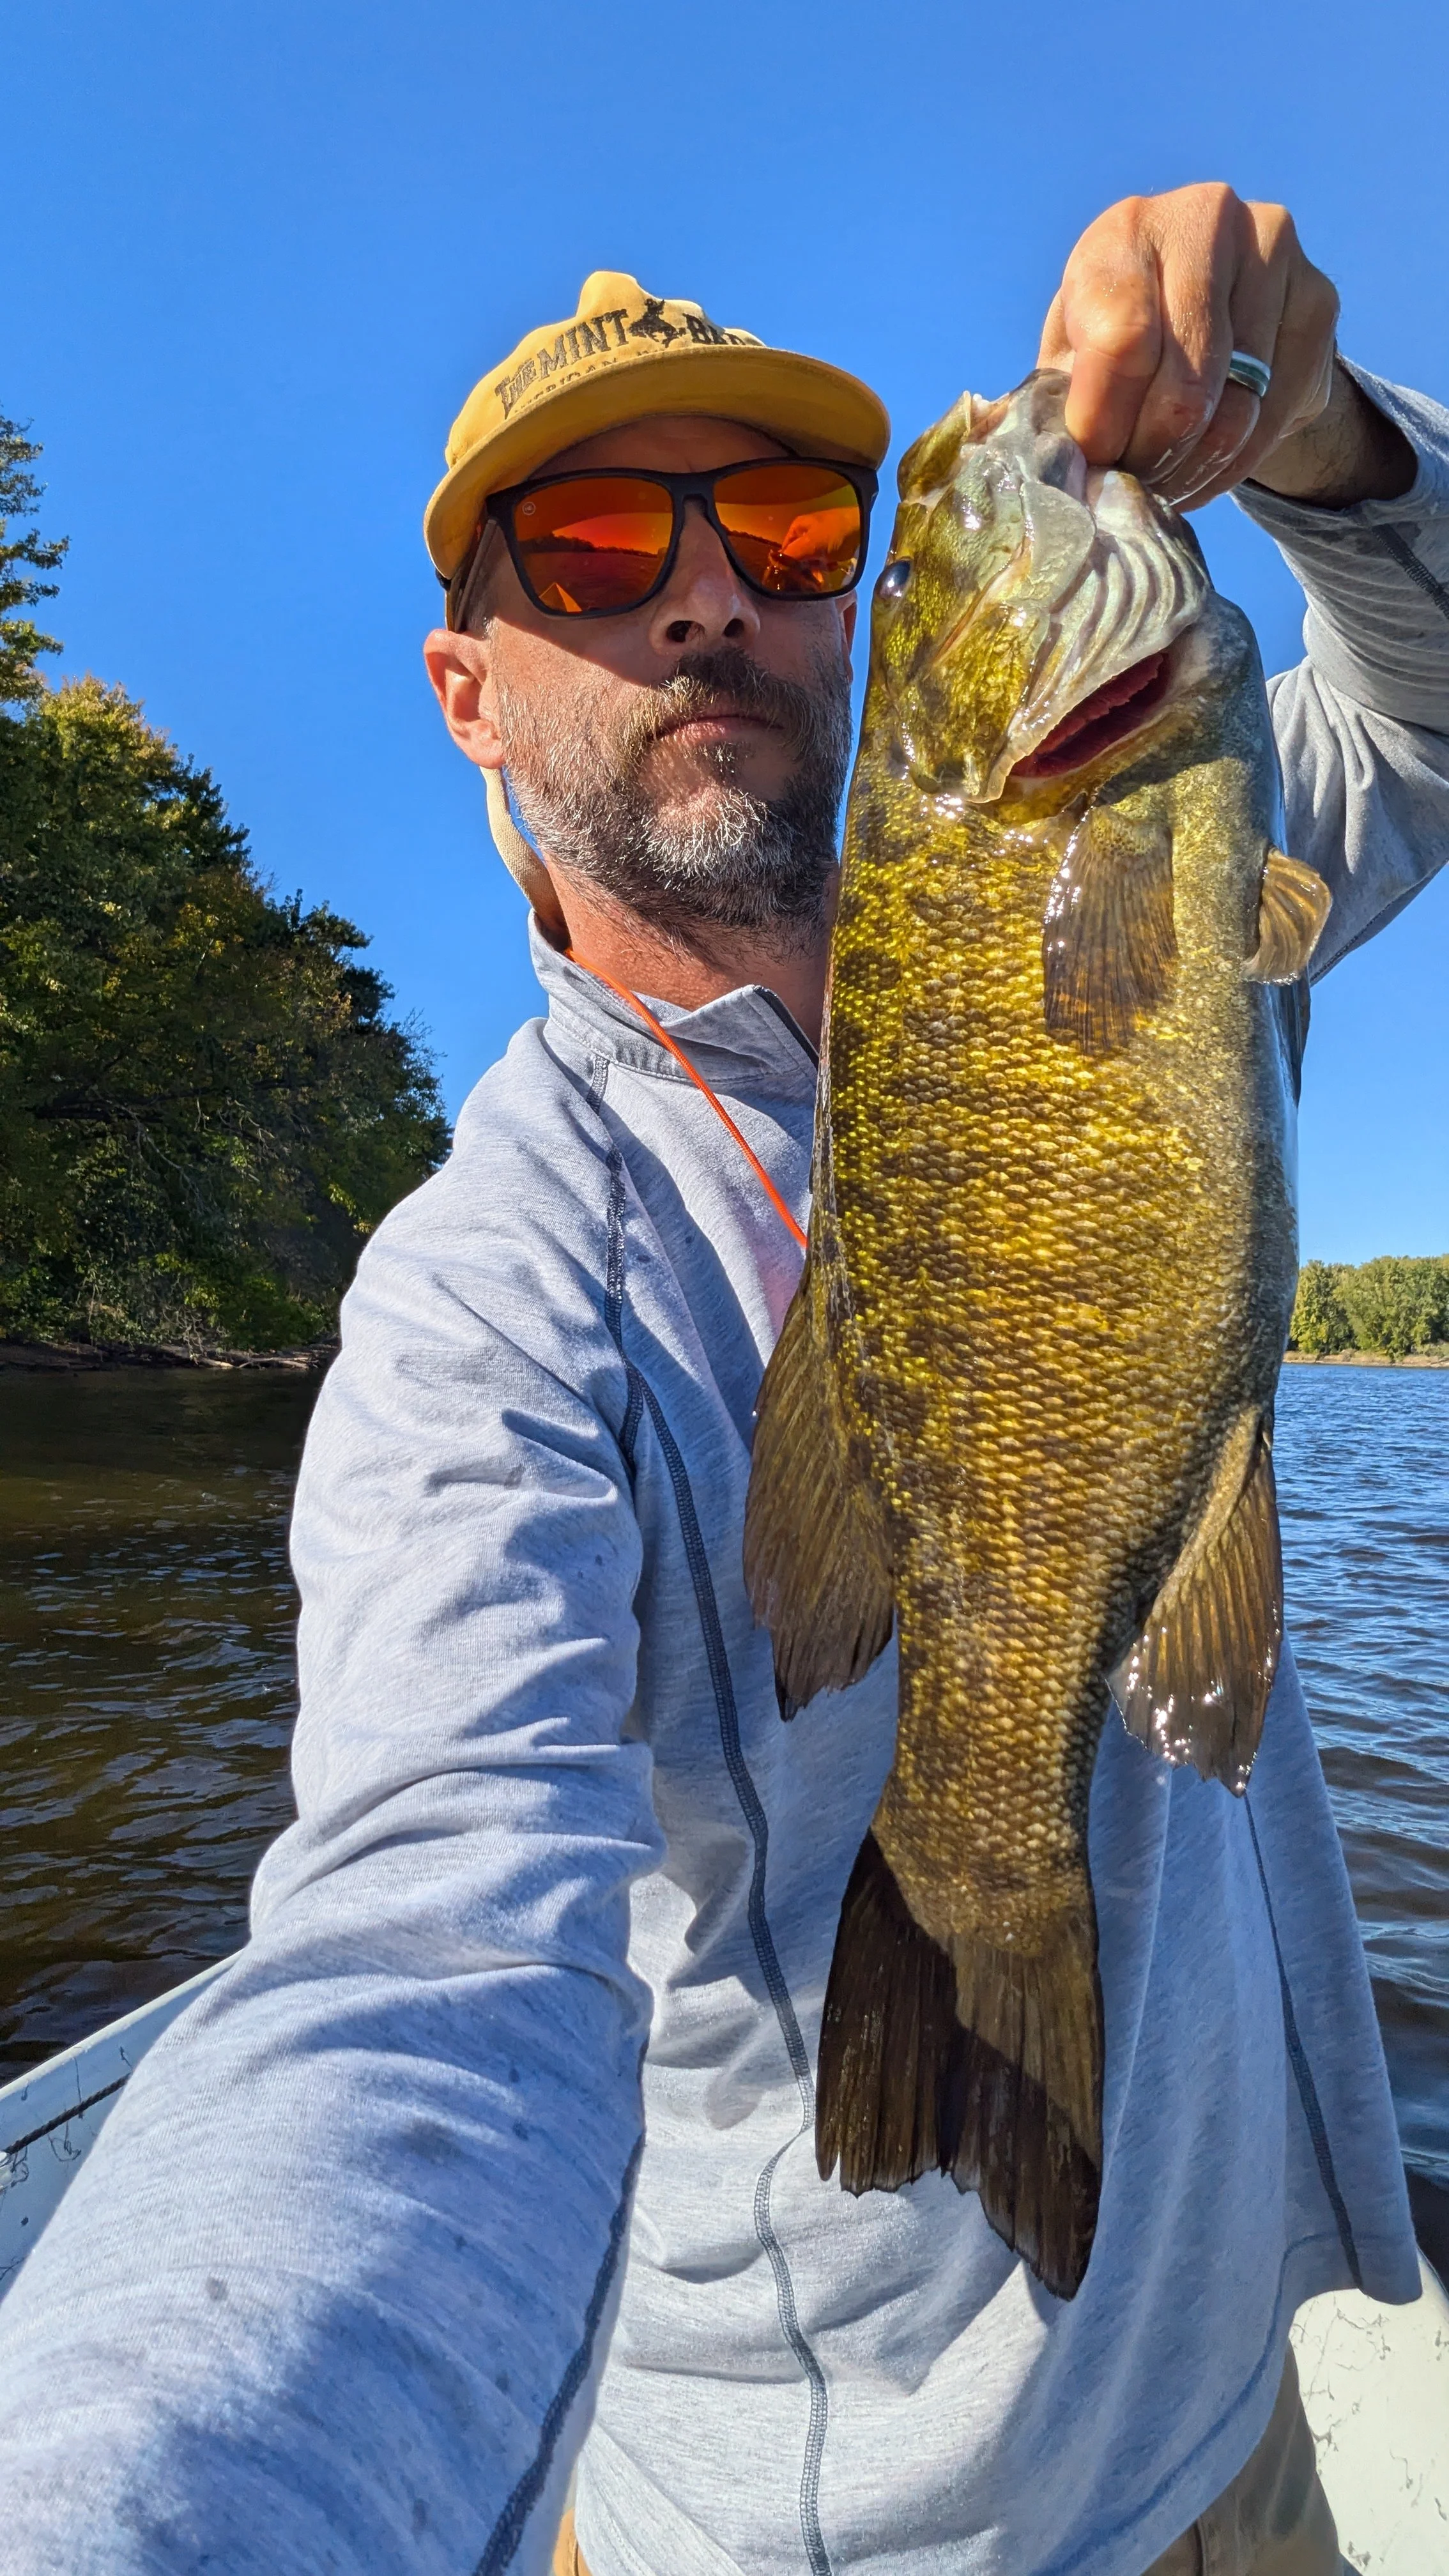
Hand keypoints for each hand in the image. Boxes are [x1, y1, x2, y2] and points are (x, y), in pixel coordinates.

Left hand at [1037, 184, 1411, 509]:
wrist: (1215, 302)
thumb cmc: (1123, 330)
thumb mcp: (1075, 352)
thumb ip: (1064, 398)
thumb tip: (1062, 469)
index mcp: (1126, 230)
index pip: (1122, 343)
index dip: (1104, 422)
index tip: (1095, 462)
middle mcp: (1205, 220)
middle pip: (1183, 386)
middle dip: (1150, 455)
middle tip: (1131, 482)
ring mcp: (1272, 252)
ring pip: (1232, 413)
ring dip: (1190, 470)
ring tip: (1163, 483)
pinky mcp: (1318, 298)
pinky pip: (1273, 419)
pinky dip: (1231, 467)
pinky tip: (1203, 472)